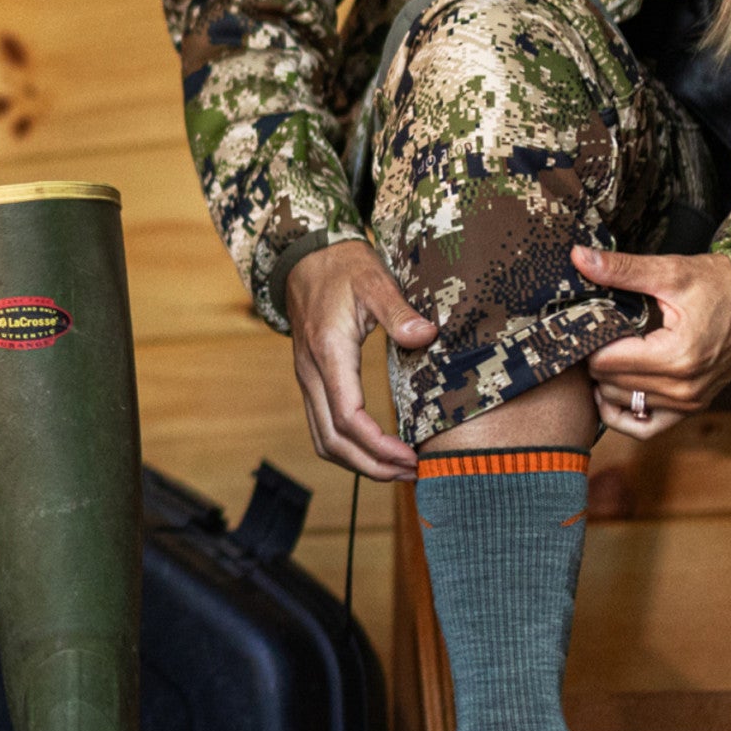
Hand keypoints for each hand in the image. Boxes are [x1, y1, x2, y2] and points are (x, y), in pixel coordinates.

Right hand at [282, 239, 437, 481]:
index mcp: (328, 352)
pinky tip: (376, 449)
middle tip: (412, 474)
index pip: (347, 416)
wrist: (305, 256)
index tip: (410, 457)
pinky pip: (322, 427)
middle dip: (371, 466)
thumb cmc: (342, 267)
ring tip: (398, 469)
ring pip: (323, 439)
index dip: (378, 445)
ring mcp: (308, 379)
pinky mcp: (312, 380)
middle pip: (332, 440)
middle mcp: (312, 372)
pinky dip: (348, 448)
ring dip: (358, 463)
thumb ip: (398, 310)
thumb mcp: (374, 279)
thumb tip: (426, 335)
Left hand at [578, 246, 730, 438]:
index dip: (589, 341)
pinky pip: (645, 428)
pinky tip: (613, 391)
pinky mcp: (692, 408)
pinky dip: (623, 414)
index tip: (589, 322)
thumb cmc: (721, 286)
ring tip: (606, 353)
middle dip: (595, 359)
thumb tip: (579, 257)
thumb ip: (622, 269)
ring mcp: (689, 403)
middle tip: (595, 335)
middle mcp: (683, 387)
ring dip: (606, 383)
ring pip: (620, 405)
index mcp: (676, 355)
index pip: (605, 362)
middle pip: (609, 384)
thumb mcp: (671, 271)